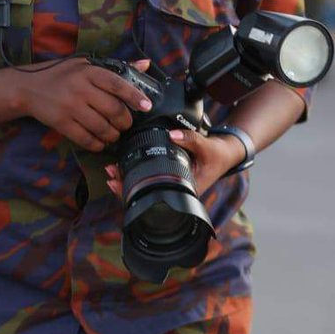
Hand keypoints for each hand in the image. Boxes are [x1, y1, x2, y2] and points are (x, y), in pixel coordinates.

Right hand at [19, 58, 152, 151]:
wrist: (28, 87)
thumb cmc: (61, 74)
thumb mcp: (85, 64)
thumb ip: (116, 67)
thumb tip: (146, 64)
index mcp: (89, 71)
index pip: (117, 84)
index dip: (134, 96)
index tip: (147, 106)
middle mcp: (80, 88)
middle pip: (113, 110)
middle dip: (125, 121)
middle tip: (126, 124)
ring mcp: (70, 107)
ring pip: (102, 127)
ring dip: (113, 135)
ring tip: (114, 134)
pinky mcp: (61, 123)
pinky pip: (86, 139)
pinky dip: (98, 144)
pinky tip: (100, 141)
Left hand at [105, 126, 245, 198]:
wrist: (225, 154)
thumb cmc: (217, 156)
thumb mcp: (207, 146)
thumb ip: (190, 139)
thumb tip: (172, 134)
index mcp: (184, 192)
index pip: (152, 199)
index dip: (132, 194)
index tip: (116, 182)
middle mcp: (175, 192)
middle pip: (144, 196)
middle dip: (125, 186)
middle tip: (109, 173)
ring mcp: (171, 185)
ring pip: (145, 188)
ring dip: (128, 179)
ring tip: (112, 170)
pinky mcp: (169, 175)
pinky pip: (149, 178)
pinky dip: (136, 172)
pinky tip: (125, 165)